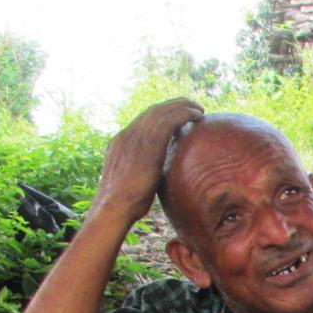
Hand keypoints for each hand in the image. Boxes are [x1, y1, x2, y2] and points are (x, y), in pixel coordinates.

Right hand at [90, 98, 202, 226]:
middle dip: (171, 106)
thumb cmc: (125, 205)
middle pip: (152, 112)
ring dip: (181, 106)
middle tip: (189, 106)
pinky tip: (197, 115)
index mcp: (120, 144)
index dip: (159, 117)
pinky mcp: (148, 143)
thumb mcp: (132, 185)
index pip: (141, 123)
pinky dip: (184, 114)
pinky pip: (169, 120)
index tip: (173, 117)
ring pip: (161, 111)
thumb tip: (158, 185)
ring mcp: (136, 137)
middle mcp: (127, 135)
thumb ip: (143, 177)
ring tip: (198, 108)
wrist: (114, 207)